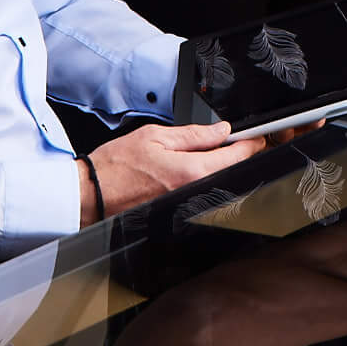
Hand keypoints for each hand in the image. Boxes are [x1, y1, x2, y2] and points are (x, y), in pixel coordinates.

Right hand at [82, 120, 264, 222]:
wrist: (92, 195)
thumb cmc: (116, 166)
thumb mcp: (155, 136)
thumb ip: (193, 135)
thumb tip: (221, 131)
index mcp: (191, 171)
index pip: (237, 156)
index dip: (250, 143)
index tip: (254, 136)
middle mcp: (194, 193)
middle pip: (232, 173)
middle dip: (238, 157)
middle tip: (234, 142)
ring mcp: (187, 207)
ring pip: (219, 185)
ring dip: (222, 170)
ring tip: (211, 155)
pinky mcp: (179, 214)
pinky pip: (203, 196)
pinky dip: (207, 182)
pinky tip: (195, 172)